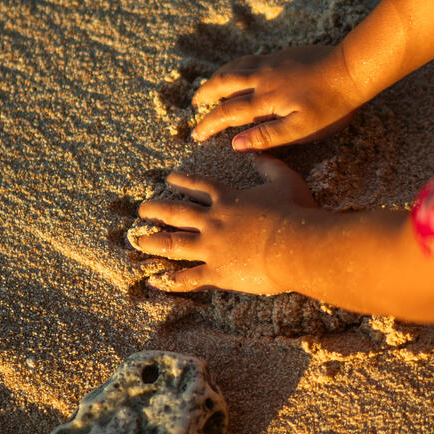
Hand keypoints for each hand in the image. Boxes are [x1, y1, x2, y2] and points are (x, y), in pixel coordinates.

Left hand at [131, 156, 316, 293]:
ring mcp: (211, 248)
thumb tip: (255, 153)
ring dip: (154, 241)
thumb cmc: (295, 212)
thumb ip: (269, 165)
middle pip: (177, 212)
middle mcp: (213, 221)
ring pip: (174, 243)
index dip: (182, 181)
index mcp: (228, 200)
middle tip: (142, 209)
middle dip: (156, 209)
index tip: (168, 179)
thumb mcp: (285, 180)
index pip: (199, 187)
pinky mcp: (217, 273)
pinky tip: (154, 281)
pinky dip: (169, 280)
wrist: (296, 244)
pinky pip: (188, 278)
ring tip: (138, 240)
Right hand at [190, 45, 363, 150]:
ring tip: (209, 86)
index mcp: (264, 100)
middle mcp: (262, 78)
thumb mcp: (301, 130)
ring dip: (217, 78)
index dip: (208, 125)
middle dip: (206, 94)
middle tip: (195, 104)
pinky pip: (249, 59)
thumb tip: (236, 144)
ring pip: (235, 67)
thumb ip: (267, 137)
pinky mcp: (282, 55)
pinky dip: (235, 66)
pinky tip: (240, 70)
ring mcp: (271, 63)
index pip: (227, 114)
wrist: (351, 68)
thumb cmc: (331, 105)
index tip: (195, 134)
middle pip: (223, 84)